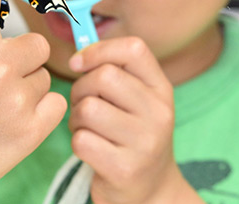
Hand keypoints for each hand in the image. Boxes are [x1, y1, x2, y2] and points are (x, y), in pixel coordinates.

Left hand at [68, 37, 202, 203]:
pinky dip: (77, 142)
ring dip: (76, 118)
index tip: (79, 63)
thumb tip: (78, 57)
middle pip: (104, 77)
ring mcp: (145, 143)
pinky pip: (82, 140)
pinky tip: (91, 148)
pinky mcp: (125, 170)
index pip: (134, 49)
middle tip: (83, 105)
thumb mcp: (137, 100)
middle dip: (80, 88)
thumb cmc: (132, 135)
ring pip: (88, 109)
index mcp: (162, 90)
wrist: (152, 190)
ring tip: (86, 128)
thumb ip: (114, 72)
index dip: (99, 50)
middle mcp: (160, 114)